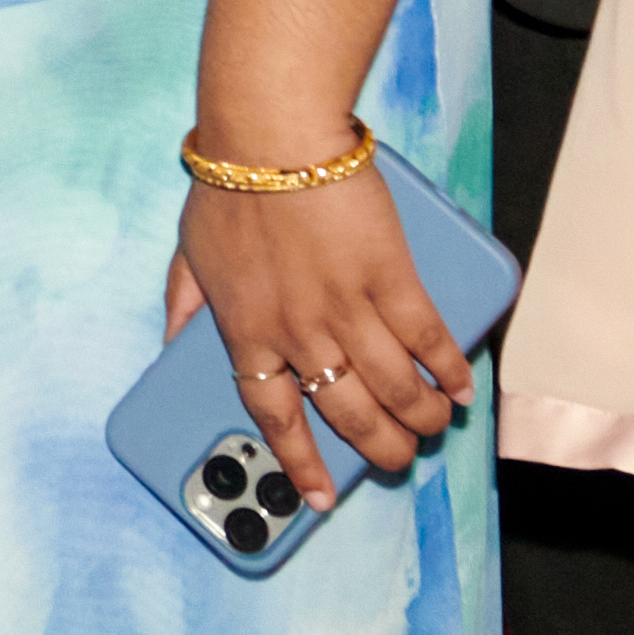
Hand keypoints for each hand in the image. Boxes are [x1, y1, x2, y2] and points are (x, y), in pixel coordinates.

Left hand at [165, 168, 471, 498]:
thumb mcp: (186, 252)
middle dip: (380, 448)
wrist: (270, 135)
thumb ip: (182, 304)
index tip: (318, 499)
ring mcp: (347, 307)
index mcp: (248, 332)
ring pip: (394, 386)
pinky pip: (426, 337)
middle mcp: (298, 332)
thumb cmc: (227, 184)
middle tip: (400, 460)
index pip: (274, 417)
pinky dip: (448, 367)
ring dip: (420, 415)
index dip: (301, 464)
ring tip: (435, 426)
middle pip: (346, 412)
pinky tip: (460, 386)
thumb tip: (172, 342)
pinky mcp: (390, 276)